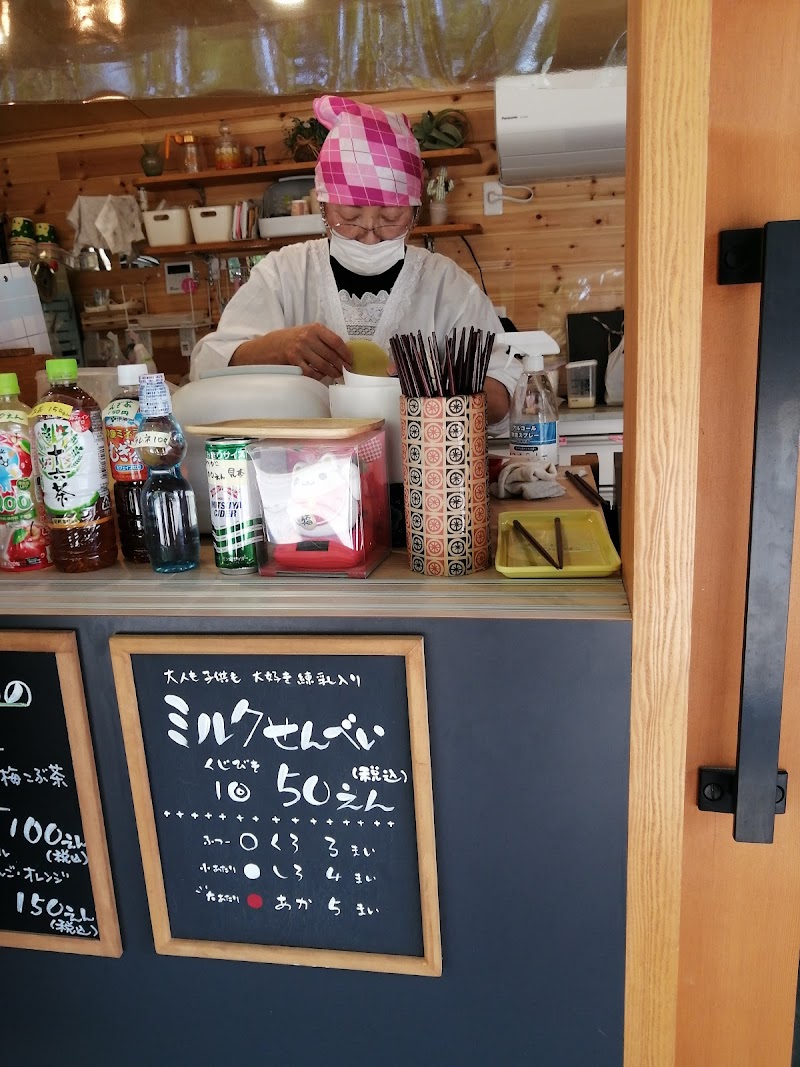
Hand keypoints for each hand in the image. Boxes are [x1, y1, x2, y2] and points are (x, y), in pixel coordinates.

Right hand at [230, 324, 351, 380]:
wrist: (271, 345)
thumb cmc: (293, 339)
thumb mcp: (307, 332)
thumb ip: (323, 339)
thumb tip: (343, 352)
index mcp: (315, 328)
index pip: (336, 341)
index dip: (346, 353)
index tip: (351, 360)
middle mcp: (308, 337)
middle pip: (331, 355)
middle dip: (341, 365)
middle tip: (347, 371)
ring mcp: (300, 350)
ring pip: (323, 365)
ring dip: (332, 372)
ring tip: (337, 375)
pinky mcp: (294, 361)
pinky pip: (311, 372)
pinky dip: (318, 376)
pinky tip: (322, 376)